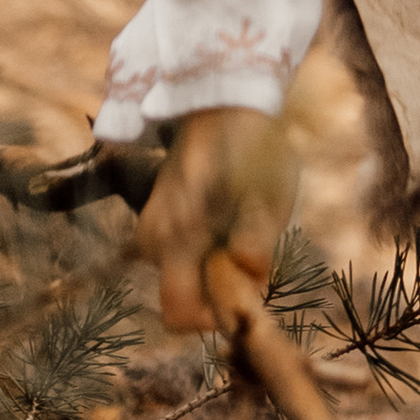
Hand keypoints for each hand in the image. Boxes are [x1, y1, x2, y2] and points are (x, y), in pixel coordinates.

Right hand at [130, 105, 300, 332]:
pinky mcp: (157, 219)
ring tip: (243, 232)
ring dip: (213, 270)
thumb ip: (255, 241)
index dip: (216, 314)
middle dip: (218, 292)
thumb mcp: (268, 196)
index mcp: (175, 239)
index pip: (179, 314)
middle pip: (182, 299)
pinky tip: (228, 221)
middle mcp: (153, 240)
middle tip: (252, 257)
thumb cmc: (253, 150)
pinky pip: (180, 256)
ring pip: (183, 277)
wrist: (226, 105)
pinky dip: (205, 252)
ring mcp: (151, 228)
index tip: (249, 287)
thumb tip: (247, 274)